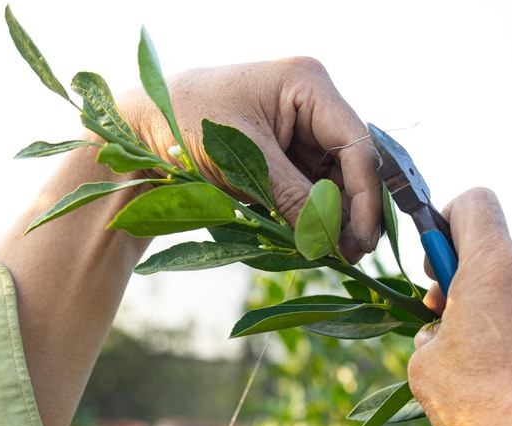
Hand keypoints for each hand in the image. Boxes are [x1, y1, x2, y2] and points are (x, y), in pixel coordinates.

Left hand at [120, 57, 381, 260]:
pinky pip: (316, 186)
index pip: (358, 146)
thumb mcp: (243, 164)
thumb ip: (293, 199)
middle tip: (346, 255)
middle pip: (353, 165)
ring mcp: (304, 128)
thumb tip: (332, 239)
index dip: (366, 197)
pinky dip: (315, 213)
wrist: (145, 126)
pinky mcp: (292, 151)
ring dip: (334, 216)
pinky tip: (312, 237)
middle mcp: (314, 103)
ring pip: (338, 180)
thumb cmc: (185, 124)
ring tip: (329, 252)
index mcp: (307, 84)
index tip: (361, 240)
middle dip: (351, 211)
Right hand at [408, 188, 511, 425]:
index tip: (442, 260)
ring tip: (502, 361)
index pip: (475, 203)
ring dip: (510, 307)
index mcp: (495, 266)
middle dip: (475, 279)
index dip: (450, 220)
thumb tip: (445, 327)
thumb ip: (431, 329)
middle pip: (501, 252)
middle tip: (459, 321)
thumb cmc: (484, 409)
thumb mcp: (425, 366)